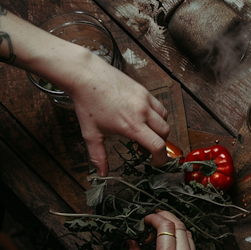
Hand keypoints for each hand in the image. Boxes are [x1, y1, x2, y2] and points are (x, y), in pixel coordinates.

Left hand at [64, 48, 170, 175]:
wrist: (86, 75)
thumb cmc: (87, 104)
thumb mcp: (91, 134)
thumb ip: (98, 156)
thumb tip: (102, 173)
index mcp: (132, 125)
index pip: (157, 146)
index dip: (160, 158)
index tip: (155, 163)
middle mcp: (142, 112)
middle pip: (165, 133)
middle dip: (159, 144)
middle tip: (144, 148)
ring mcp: (145, 100)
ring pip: (164, 119)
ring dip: (159, 129)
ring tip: (145, 132)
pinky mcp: (144, 91)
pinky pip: (159, 107)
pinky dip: (157, 116)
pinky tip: (143, 118)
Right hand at [127, 211, 201, 249]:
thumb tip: (131, 244)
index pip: (167, 226)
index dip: (156, 217)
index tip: (145, 219)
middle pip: (180, 225)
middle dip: (166, 217)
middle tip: (152, 219)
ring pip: (188, 235)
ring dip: (175, 228)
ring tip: (158, 234)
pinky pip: (192, 246)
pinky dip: (181, 239)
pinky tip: (169, 247)